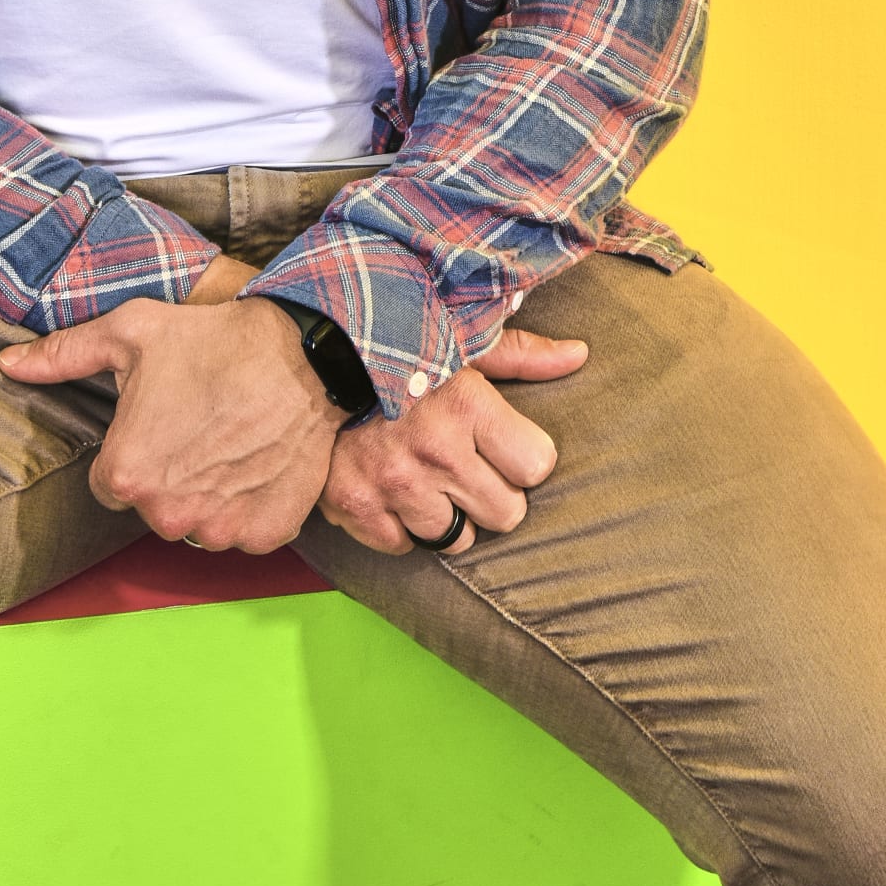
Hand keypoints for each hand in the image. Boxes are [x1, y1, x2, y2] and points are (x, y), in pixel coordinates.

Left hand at [0, 286, 343, 552]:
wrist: (305, 354)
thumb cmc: (213, 341)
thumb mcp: (130, 333)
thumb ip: (64, 355)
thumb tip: (7, 363)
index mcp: (126, 474)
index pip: (109, 485)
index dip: (132, 451)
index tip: (160, 422)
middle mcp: (168, 515)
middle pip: (153, 507)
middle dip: (168, 475)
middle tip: (197, 426)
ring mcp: (220, 530)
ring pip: (197, 523)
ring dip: (207, 495)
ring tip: (229, 442)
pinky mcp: (265, 535)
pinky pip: (243, 532)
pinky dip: (249, 506)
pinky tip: (257, 462)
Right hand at [319, 326, 587, 557]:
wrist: (306, 354)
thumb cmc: (393, 343)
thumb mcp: (458, 339)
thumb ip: (521, 354)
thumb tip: (580, 355)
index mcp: (468, 407)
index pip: (537, 466)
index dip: (523, 455)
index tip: (501, 441)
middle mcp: (436, 452)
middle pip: (506, 513)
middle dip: (492, 491)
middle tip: (465, 464)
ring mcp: (394, 485)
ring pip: (456, 537)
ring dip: (446, 512)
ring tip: (427, 477)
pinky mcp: (355, 507)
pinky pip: (402, 546)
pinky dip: (398, 524)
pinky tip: (391, 489)